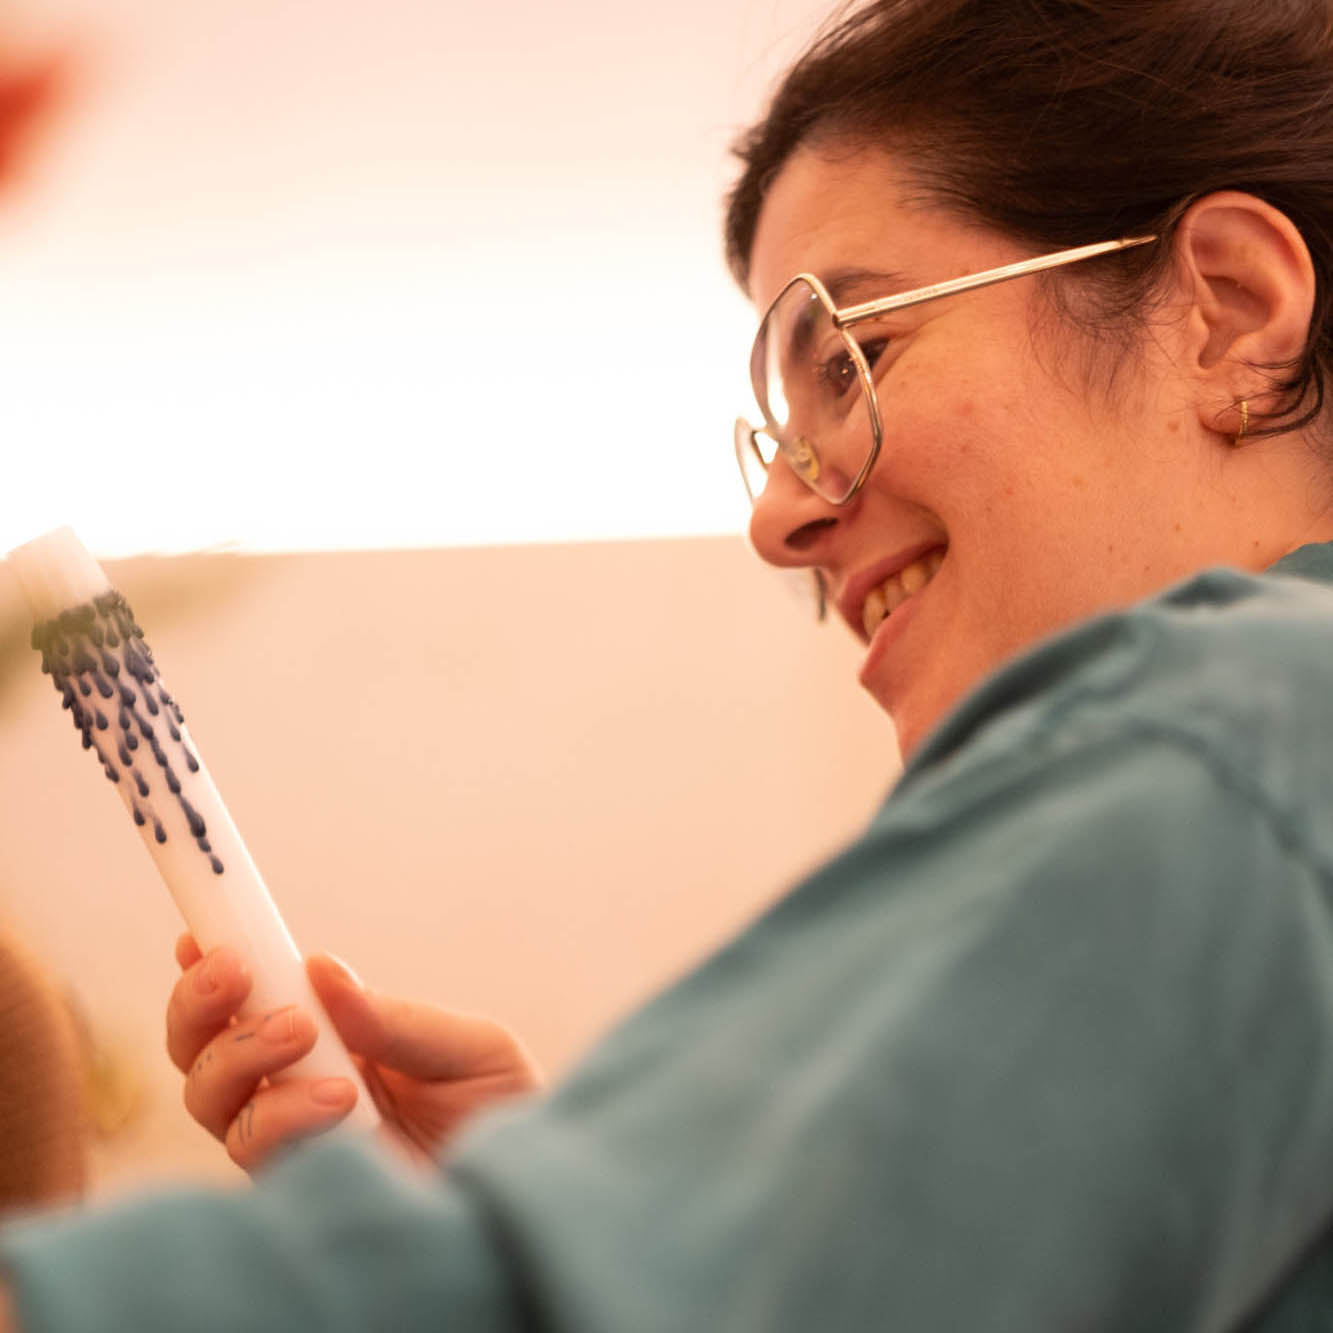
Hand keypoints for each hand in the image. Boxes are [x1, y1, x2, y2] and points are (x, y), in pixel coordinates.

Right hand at [167, 935, 541, 1174]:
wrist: (535, 1190)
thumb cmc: (502, 1110)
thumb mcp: (466, 1046)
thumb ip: (395, 1018)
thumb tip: (320, 967)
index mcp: (331, 1040)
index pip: (249, 1005)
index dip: (211, 973)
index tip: (200, 936)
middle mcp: (296, 1090)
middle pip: (202, 1052)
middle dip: (202, 1006)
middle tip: (238, 975)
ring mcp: (294, 1142)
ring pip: (213, 1101)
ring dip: (245, 1056)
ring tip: (308, 1037)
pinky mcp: (301, 1187)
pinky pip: (256, 1152)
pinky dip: (284, 1116)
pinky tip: (340, 1100)